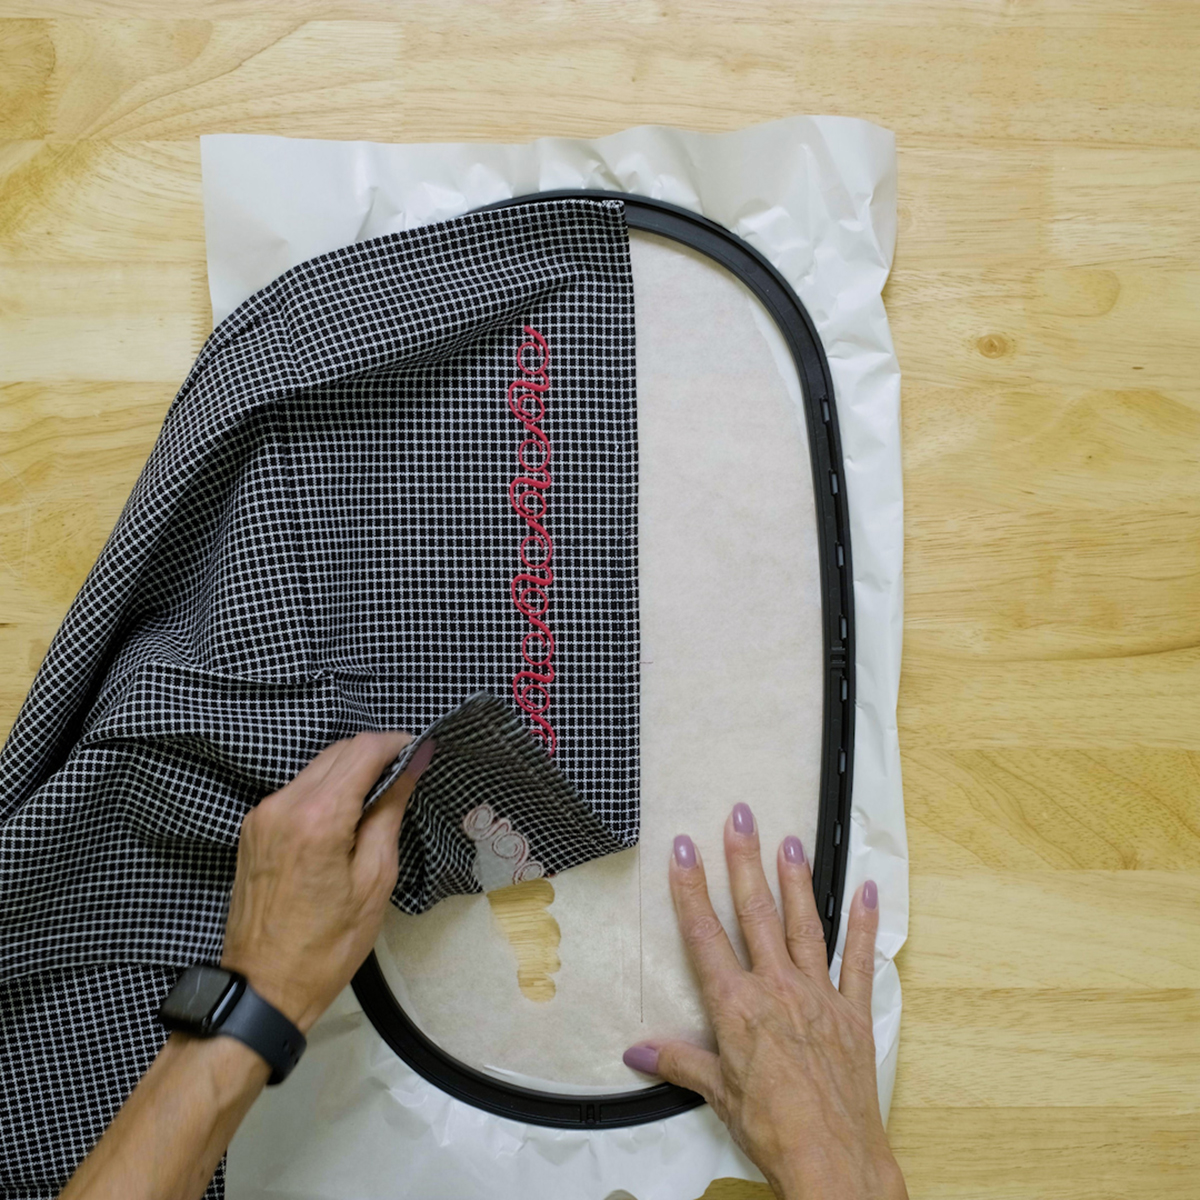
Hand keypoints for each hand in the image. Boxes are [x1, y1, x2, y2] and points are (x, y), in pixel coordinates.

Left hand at [220, 731, 435, 1033]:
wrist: (263, 988)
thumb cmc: (329, 945)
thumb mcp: (375, 880)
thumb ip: (390, 812)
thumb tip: (412, 765)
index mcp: (317, 818)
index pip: (364, 751)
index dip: (398, 744)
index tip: (422, 752)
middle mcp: (283, 804)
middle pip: (339, 752)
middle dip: (376, 754)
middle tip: (407, 775)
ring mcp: (262, 815)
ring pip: (317, 768)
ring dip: (351, 770)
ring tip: (381, 797)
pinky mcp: (253, 828)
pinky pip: (297, 790)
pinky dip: (327, 790)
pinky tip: (347, 815)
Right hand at [623, 804, 905, 1199]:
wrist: (833, 1161)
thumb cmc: (772, 1130)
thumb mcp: (717, 1095)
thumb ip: (680, 1063)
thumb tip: (637, 1054)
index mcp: (737, 1006)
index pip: (705, 935)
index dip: (690, 888)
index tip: (683, 849)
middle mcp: (777, 989)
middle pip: (756, 913)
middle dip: (744, 860)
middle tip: (741, 816)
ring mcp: (819, 996)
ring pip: (805, 925)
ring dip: (795, 880)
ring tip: (788, 840)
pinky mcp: (853, 1013)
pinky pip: (860, 961)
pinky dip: (864, 925)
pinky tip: (867, 891)